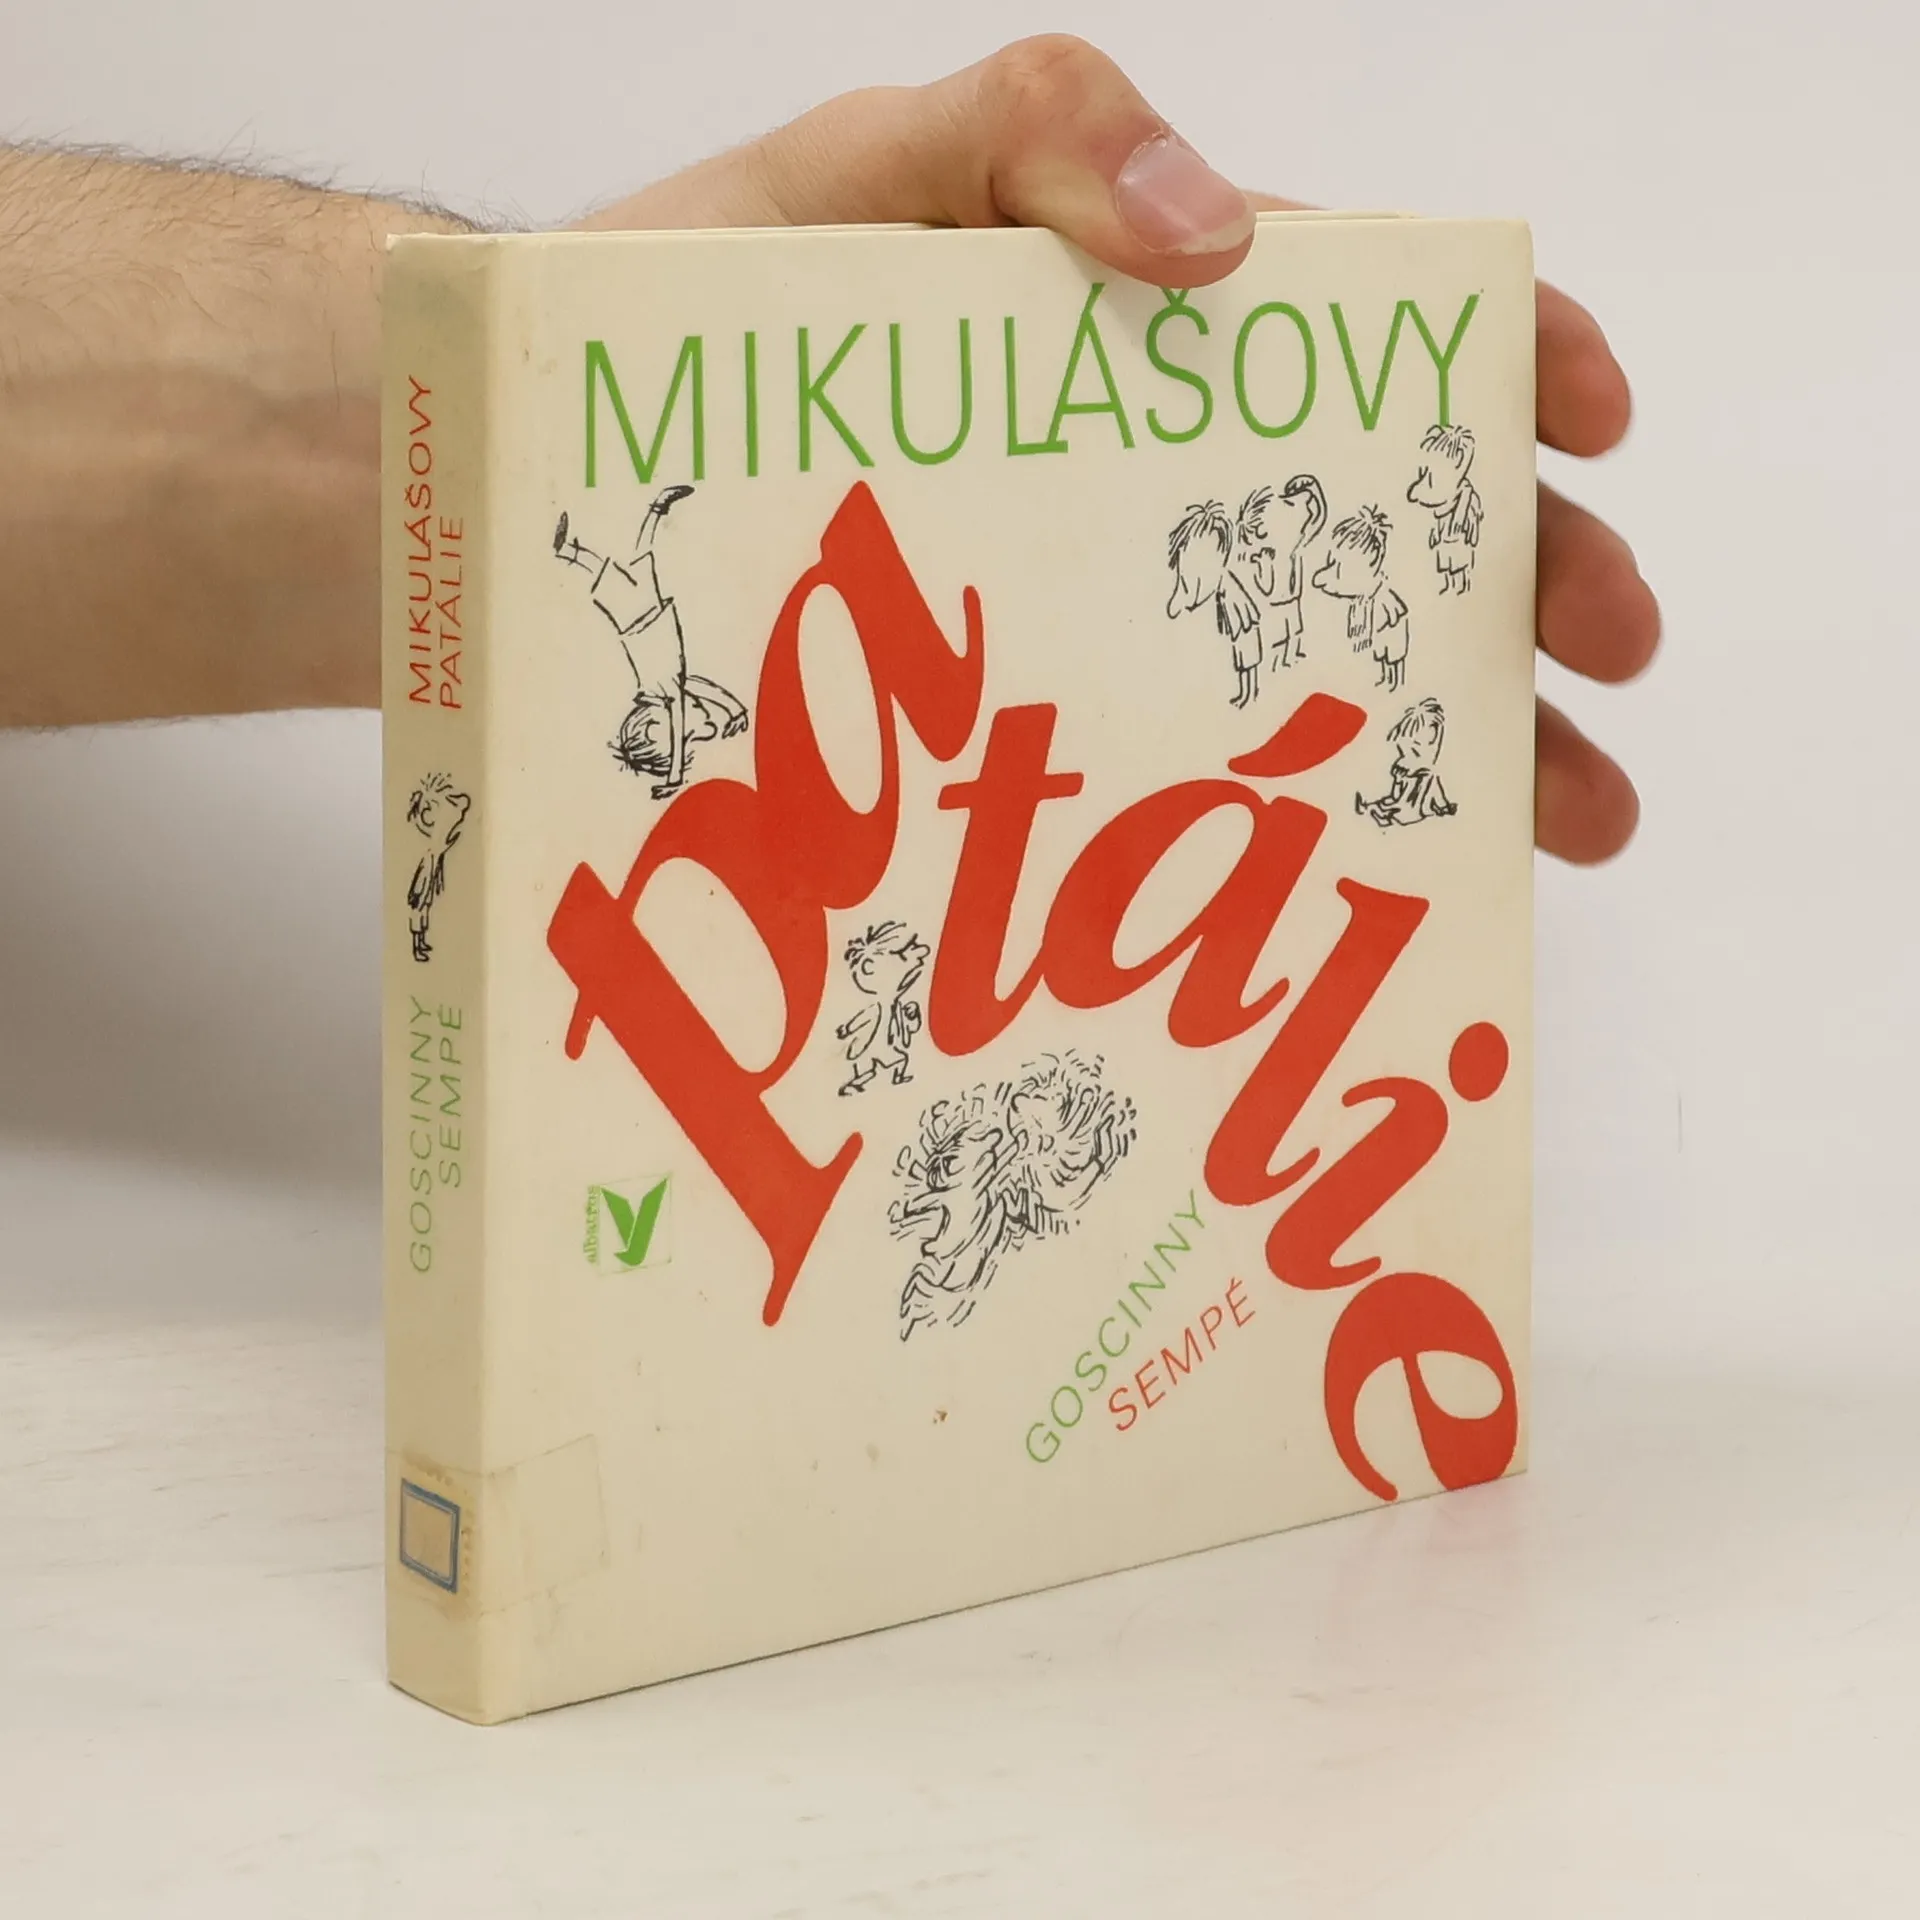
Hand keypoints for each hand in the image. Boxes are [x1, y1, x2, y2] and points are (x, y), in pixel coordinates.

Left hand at [581, 35, 1656, 864]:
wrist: (534, 490)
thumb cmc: (690, 316)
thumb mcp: (855, 175)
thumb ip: (1028, 132)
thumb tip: (1222, 234)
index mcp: (1132, 333)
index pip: (1358, 333)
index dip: (1496, 364)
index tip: (1588, 421)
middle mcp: (1135, 486)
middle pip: (1373, 524)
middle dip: (1515, 585)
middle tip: (1605, 664)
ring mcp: (1087, 618)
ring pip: (1303, 672)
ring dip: (1445, 739)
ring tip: (1555, 822)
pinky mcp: (1022, 737)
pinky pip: (1176, 783)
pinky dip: (1279, 833)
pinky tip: (1352, 889)